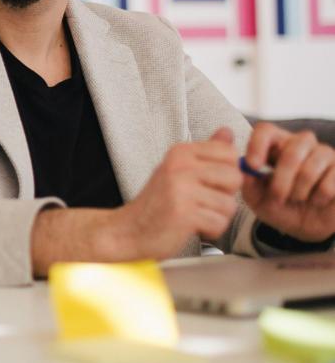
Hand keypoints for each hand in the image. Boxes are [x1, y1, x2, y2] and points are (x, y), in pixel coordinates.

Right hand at [110, 127, 241, 258]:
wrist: (129, 230)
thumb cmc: (157, 202)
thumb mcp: (179, 169)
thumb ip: (206, 152)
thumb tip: (227, 131)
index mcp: (181, 152)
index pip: (229, 152)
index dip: (228, 171)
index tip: (210, 182)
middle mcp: (180, 166)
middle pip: (234, 177)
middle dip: (225, 195)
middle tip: (202, 201)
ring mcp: (181, 189)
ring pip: (229, 204)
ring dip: (217, 216)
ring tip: (196, 215)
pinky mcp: (184, 213)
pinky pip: (219, 223)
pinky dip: (210, 230)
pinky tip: (193, 226)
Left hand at [242, 123, 334, 242]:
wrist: (306, 228)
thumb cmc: (279, 207)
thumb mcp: (257, 200)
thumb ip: (248, 183)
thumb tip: (245, 167)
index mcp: (275, 146)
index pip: (265, 131)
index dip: (258, 144)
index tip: (253, 165)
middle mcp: (301, 144)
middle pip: (292, 148)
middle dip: (282, 178)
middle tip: (278, 197)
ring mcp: (324, 154)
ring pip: (311, 165)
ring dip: (300, 190)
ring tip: (297, 199)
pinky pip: (329, 182)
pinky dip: (318, 197)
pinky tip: (317, 201)